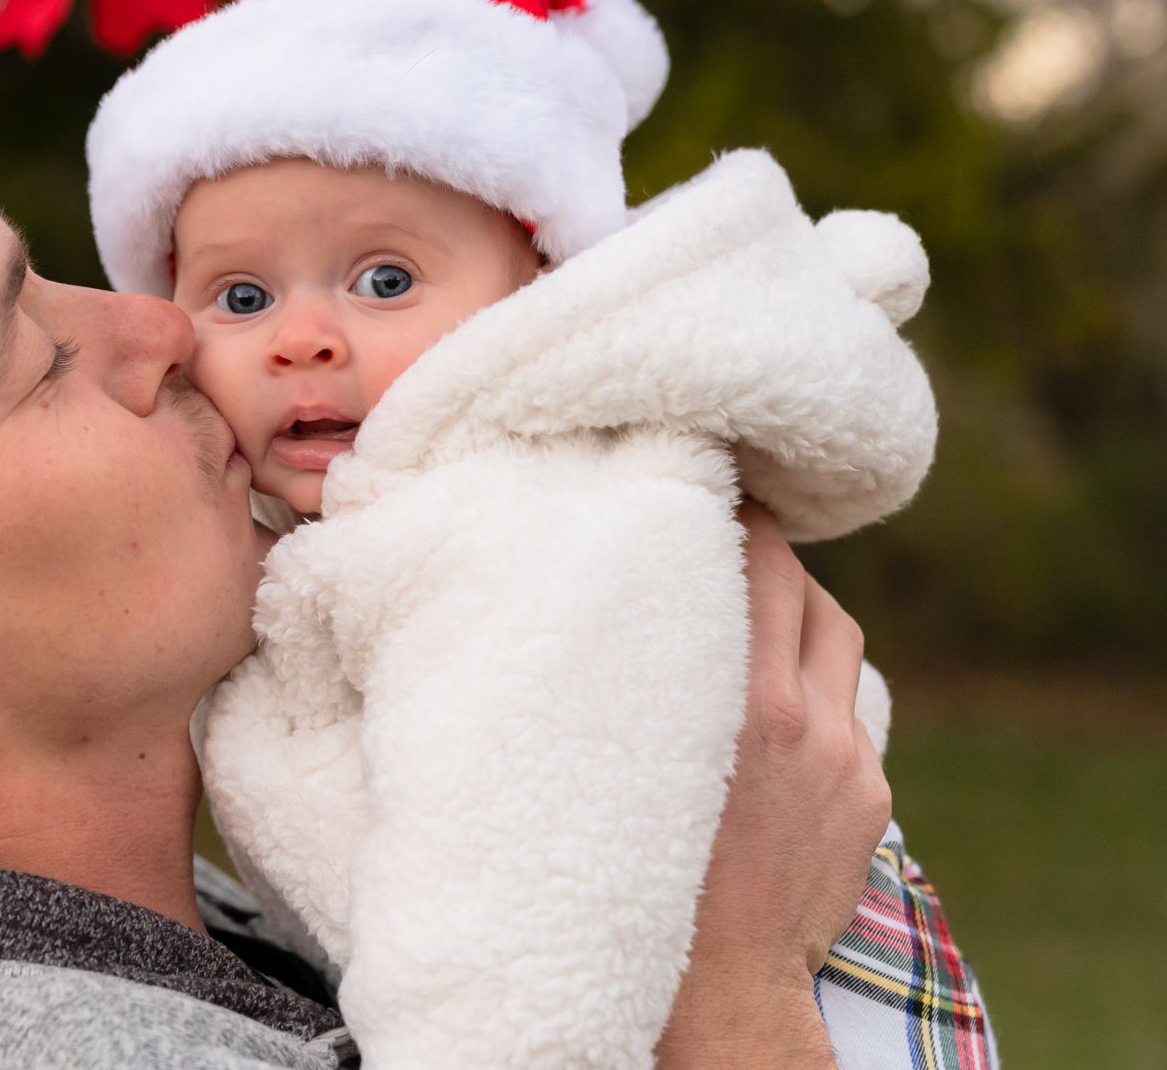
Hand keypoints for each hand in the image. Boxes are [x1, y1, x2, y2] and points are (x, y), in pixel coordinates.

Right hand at [655, 503, 890, 1068]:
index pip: (757, 555)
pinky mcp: (869, 793)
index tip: (698, 483)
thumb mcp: (618, 756)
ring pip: (837, 633)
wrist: (715, 987)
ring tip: (748, 608)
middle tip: (717, 531)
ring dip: (797, 610)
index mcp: (739, 700)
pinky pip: (849, 702)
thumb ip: (632, 671)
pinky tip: (768, 699)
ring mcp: (847, 756)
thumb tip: (601, 592)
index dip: (732, 509)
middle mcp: (803, 716)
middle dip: (765, 551)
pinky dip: (813, 683)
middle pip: (805, 582)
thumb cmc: (633, 871)